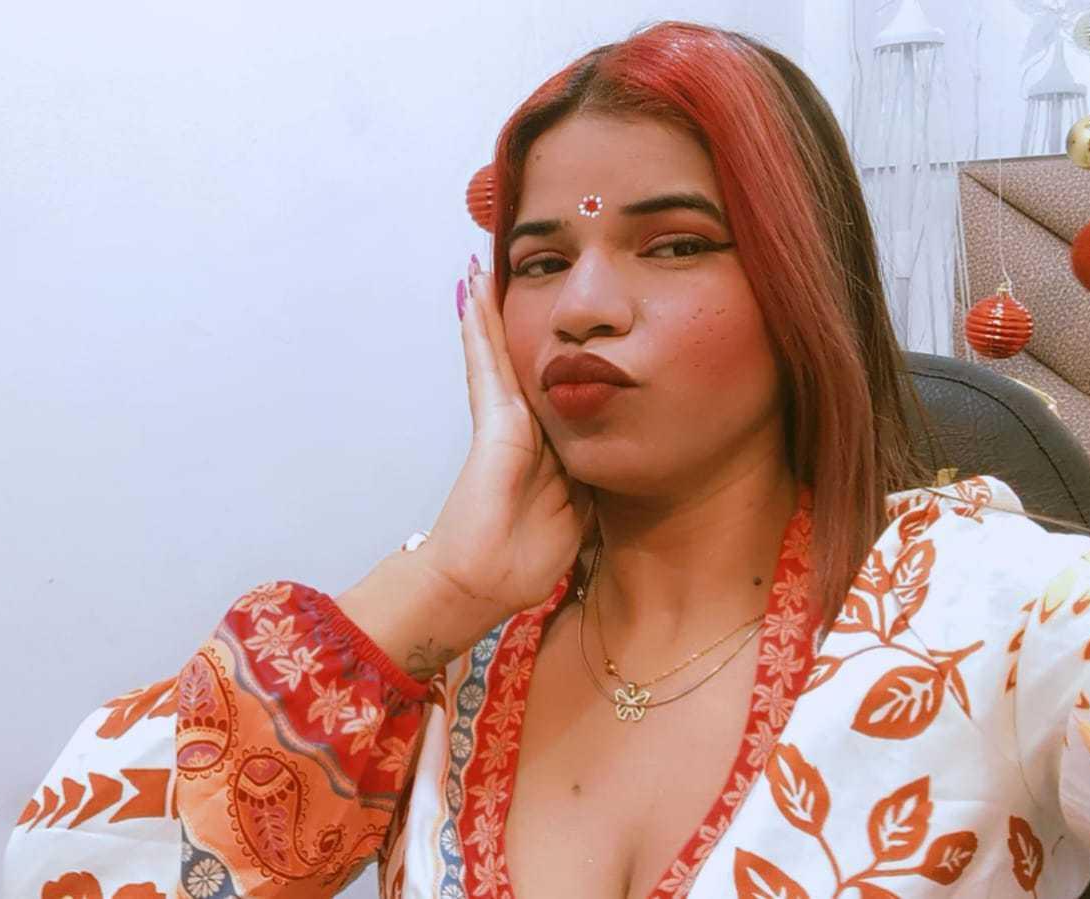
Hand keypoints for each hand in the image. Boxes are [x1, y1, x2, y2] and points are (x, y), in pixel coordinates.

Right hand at [415, 258, 594, 620]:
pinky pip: (487, 363)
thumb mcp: (578, 510)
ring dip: (490, 311)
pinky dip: (480, 327)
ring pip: (500, 353)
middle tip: (504, 272)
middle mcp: (523, 426)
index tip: (558, 322)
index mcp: (546, 446)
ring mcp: (503, 421)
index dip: (553, 354)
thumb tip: (616, 463)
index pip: (553, 388)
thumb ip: (590, 479)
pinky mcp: (493, 422)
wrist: (484, 580)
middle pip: (524, 360)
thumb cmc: (527, 558)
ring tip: (481, 267)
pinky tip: (474, 291)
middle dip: (514, 321)